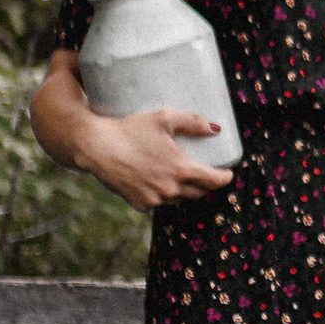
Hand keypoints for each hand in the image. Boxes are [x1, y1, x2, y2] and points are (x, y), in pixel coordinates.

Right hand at [85, 106, 233, 212]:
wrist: (97, 147)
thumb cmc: (131, 129)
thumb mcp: (164, 118)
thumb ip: (193, 122)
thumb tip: (216, 129)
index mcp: (181, 170)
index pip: (214, 181)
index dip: (224, 178)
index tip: (227, 174)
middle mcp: (171, 190)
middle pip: (198, 193)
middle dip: (204, 184)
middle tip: (204, 173)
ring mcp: (155, 200)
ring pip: (179, 199)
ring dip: (183, 190)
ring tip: (179, 177)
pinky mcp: (140, 204)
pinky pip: (159, 202)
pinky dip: (161, 195)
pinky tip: (156, 182)